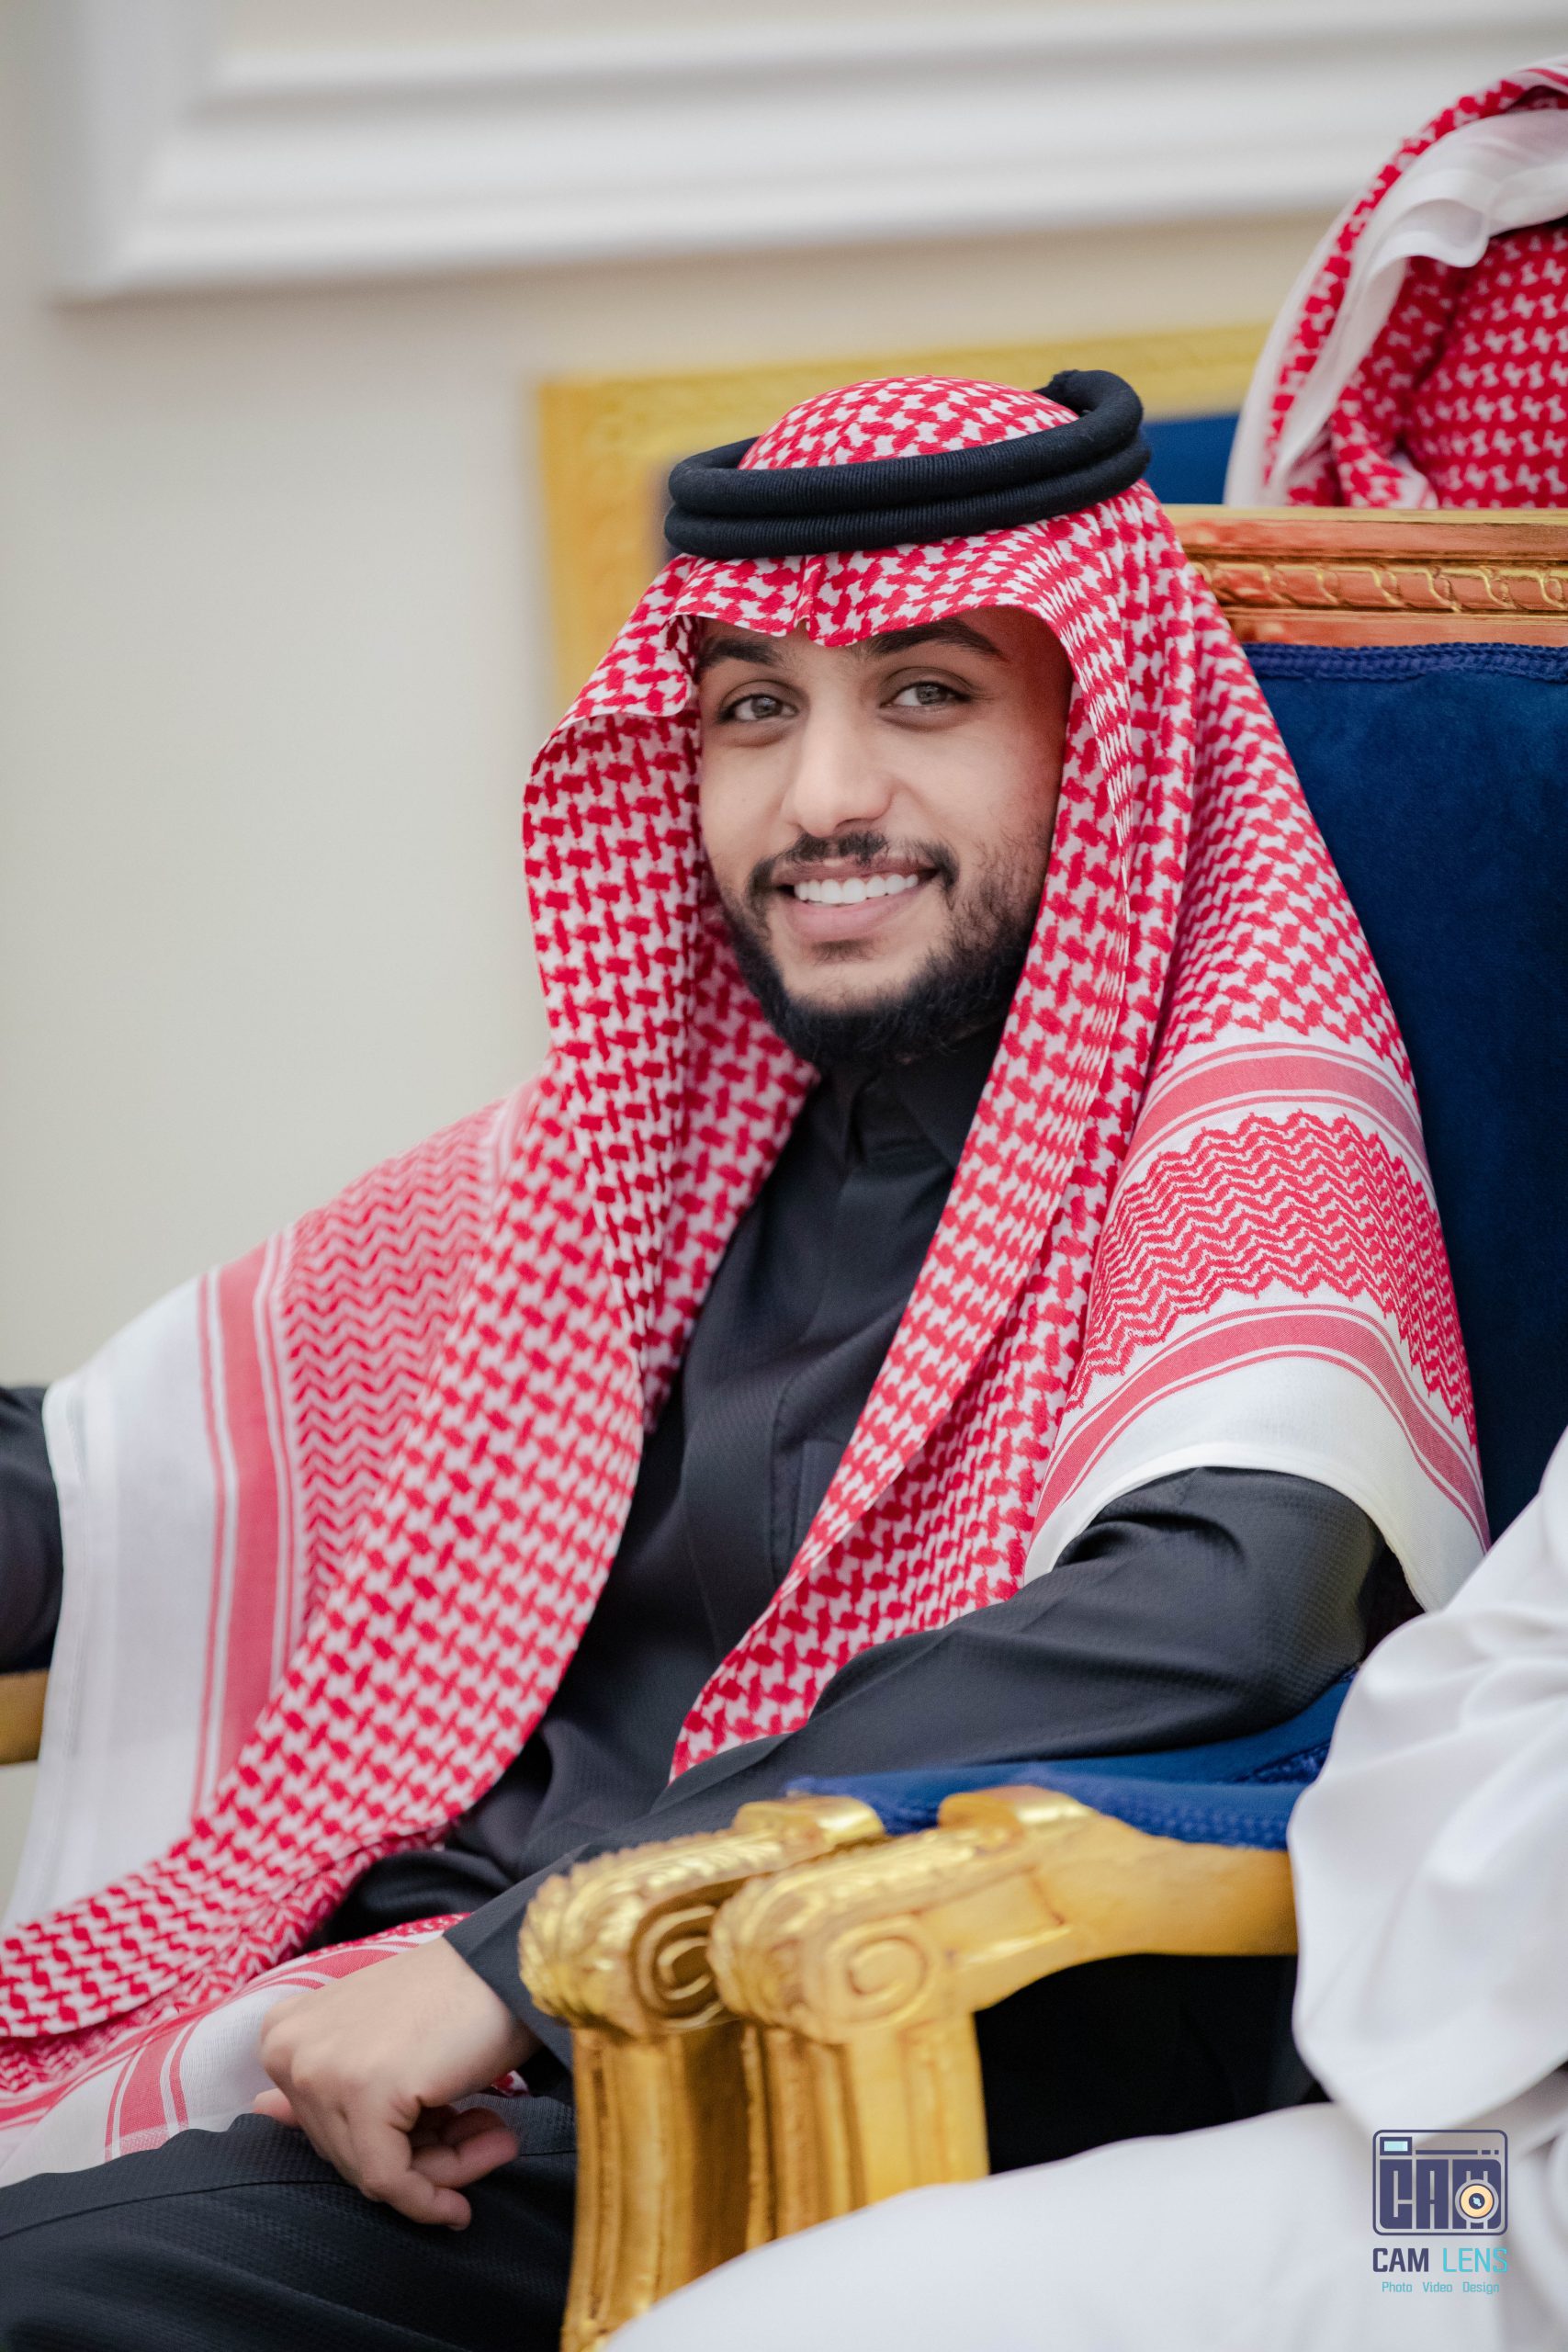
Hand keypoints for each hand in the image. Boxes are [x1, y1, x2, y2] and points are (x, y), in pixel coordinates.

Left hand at [254, 1936, 538, 2226]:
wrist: (512, 1964)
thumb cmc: (455, 1999)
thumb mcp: (373, 2037)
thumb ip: (320, 2081)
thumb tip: (260, 2111)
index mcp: (283, 2034)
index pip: (325, 2132)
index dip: (391, 2142)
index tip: (445, 2135)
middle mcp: (287, 2052)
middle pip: (348, 2157)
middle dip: (423, 2159)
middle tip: (488, 2134)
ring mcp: (321, 2072)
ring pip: (374, 2174)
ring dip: (447, 2168)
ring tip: (500, 2138)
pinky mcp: (364, 2093)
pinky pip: (393, 2179)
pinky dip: (438, 2191)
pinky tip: (492, 2153)